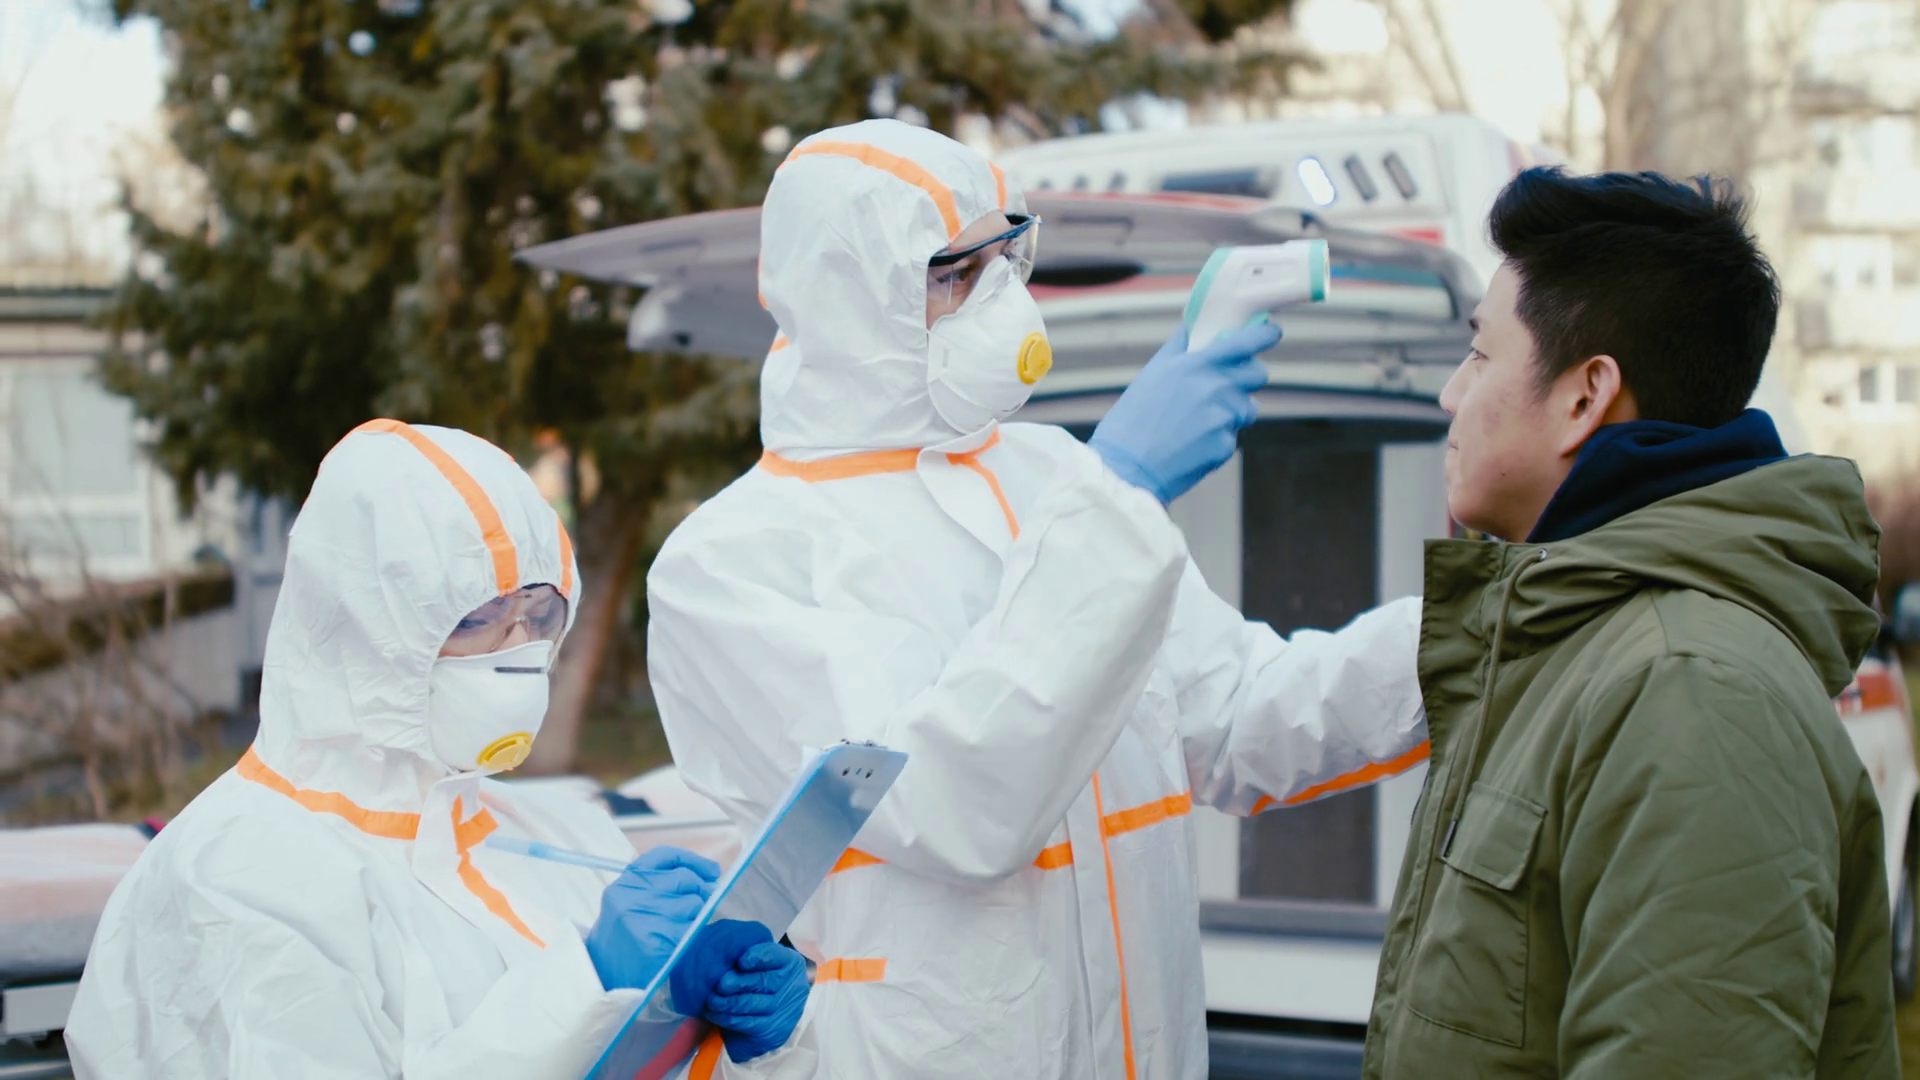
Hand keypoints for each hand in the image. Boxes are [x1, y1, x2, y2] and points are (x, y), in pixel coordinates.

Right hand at [585, 846, 720, 991]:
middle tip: (702, 903)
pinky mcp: (659, 944)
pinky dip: (692, 936)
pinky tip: (678, 944)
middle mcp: (633, 896)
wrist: (605, 978)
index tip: (713, 871)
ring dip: (696, 915)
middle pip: (685, 878)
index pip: (666, 856)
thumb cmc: (625, 937)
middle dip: (700, 890)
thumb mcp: (631, 902)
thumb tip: (710, 879)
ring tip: (680, 928)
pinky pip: (692, 930)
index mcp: (626, 882)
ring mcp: (645, 919)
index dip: (694, 860)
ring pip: (694, 904)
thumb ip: (662, 884)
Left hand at [670, 920, 809, 1062]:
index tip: (741, 961)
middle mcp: (790, 985)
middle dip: (735, 982)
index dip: (757, 957)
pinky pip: (744, 1022)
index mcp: (788, 962)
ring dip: (725, 1002)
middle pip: (761, 981)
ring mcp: (780, 1009)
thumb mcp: (761, 962)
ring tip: (711, 999)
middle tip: (719, 983)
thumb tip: (724, 944)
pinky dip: (725, 1017)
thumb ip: (747, 950)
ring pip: (749, 1003)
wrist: (772, 1016)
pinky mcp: (769, 1030)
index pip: (774, 955)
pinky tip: (713, 1012)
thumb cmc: (760, 980)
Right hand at [1088, 319, 1279, 503]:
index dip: (1265, 335)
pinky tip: (1191, 445)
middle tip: (1228, 385)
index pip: (1247, 342)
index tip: (1271, 333)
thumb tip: (1193, 326)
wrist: (1126, 468)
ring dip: (1232, 413)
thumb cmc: (1132, 420)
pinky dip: (1217, 440)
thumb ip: (1179, 347)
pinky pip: (1231, 437)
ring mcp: (1223, 419)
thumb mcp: (1152, 373)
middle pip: (1258, 374)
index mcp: (1198, 365)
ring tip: (1197, 423)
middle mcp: (1216, 388)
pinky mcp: (1224, 447)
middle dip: (1249, 377)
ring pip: (1246, 409)